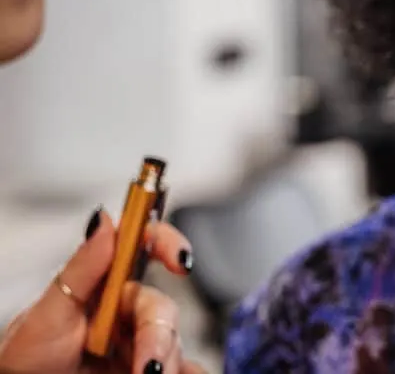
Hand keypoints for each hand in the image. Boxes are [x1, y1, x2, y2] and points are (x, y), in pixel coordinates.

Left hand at [0, 208, 205, 373]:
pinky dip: (184, 372)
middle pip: (162, 306)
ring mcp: (137, 343)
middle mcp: (123, 311)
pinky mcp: (150, 368)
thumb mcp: (46, 316)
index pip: (143, 248)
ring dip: (167, 362)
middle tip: (147, 368)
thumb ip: (80, 268)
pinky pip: (187, 366)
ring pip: (175, 340)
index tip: (180, 261)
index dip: (167, 243)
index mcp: (102, 286)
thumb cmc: (24, 364)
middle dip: (159, 335)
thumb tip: (102, 220)